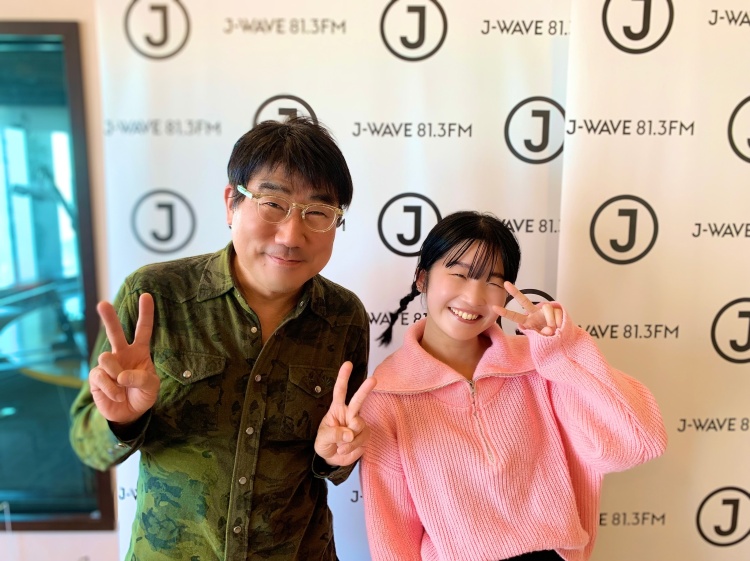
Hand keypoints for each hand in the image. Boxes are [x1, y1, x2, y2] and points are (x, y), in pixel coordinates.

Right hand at [88, 293, 159, 423]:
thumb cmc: (143, 395)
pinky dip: (111, 388)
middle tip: (102, 304)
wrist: (129, 413)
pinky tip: (117, 395)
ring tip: (123, 386)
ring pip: (106, 358)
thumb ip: (142, 379)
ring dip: (116, 374)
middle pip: (115, 332)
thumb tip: (120, 375)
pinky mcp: (96, 377)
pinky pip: (101, 376)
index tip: (146, 295)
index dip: (145, 313)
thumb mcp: (152, 387)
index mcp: (140, 352)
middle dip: (108, 318)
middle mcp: (122, 354)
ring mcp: (108, 364)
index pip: (143, 330)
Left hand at [314, 361, 376, 466]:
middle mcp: (349, 414)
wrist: (332, 459)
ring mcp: (358, 424)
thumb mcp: (322, 439)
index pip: (340, 391)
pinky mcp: (365, 435)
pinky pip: (362, 439)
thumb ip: (334, 434)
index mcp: (336, 409)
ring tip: (340, 446)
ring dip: (348, 439)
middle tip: (373, 379)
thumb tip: (350, 433)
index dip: (343, 377)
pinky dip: (352, 446)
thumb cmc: (325, 444)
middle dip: (365, 389)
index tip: (348, 364)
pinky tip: (345, 449)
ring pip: (359, 426)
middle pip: (358, 400)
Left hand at [493, 281, 562, 335]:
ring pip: (547, 308)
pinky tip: (560, 327)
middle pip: (524, 301)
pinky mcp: (556, 309)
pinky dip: (559, 322)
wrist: (561, 337)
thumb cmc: (548, 339)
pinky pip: (557, 312)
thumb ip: (543, 335)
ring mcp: (545, 310)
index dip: (505, 313)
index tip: (494, 307)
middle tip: (506, 283)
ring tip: (554, 330)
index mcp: (528, 322)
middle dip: (515, 292)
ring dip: (551, 320)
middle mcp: (534, 313)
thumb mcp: (541, 340)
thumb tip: (549, 330)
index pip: (515, 316)